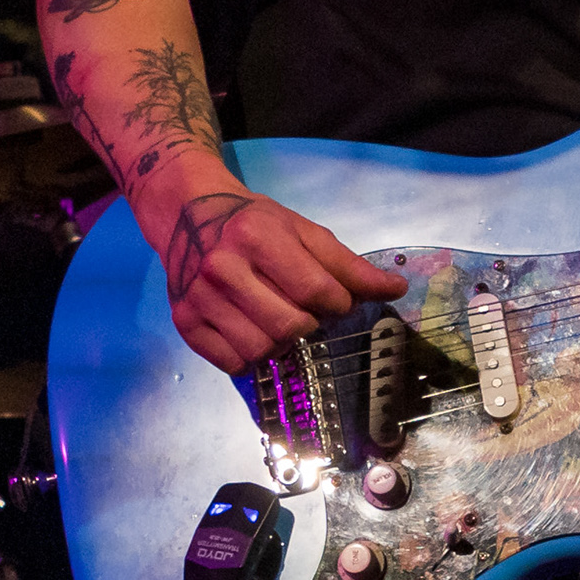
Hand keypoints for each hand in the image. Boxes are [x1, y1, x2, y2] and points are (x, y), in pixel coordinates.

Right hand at [137, 178, 408, 375]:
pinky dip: (252, 357)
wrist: (188, 215)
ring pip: (263, 351)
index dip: (339, 304)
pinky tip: (252, 331)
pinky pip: (234, 364)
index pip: (317, 291)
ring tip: (277, 319)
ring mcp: (199, 298)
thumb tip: (396, 289)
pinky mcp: (184, 323)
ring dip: (282, 344)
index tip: (335, 299)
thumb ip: (348, 265)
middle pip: (291, 327)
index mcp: (257, 237)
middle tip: (303, 310)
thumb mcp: (304, 232)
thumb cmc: (255, 224)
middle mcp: (222, 268)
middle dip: (310, 324)